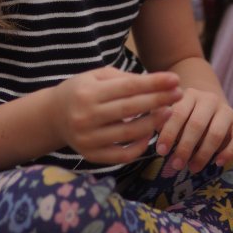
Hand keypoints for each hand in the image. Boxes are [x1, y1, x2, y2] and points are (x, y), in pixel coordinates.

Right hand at [53, 67, 181, 164]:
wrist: (53, 116)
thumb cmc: (82, 91)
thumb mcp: (96, 76)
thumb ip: (124, 78)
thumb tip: (156, 83)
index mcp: (88, 92)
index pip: (128, 87)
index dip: (153, 83)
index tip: (174, 79)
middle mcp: (86, 116)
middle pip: (130, 109)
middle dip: (158, 101)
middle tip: (179, 94)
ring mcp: (88, 139)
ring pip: (129, 133)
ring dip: (153, 123)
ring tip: (169, 112)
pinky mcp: (92, 156)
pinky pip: (123, 155)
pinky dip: (140, 146)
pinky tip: (150, 132)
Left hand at [155, 88, 232, 173]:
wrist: (209, 103)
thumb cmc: (183, 114)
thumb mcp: (170, 111)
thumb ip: (160, 118)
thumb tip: (144, 131)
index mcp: (189, 95)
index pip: (178, 113)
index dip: (169, 133)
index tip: (161, 151)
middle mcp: (209, 99)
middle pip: (197, 124)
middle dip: (185, 147)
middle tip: (175, 165)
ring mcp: (226, 110)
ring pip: (216, 133)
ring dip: (203, 154)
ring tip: (192, 168)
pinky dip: (229, 152)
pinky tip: (218, 163)